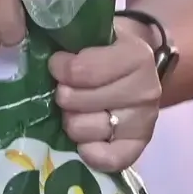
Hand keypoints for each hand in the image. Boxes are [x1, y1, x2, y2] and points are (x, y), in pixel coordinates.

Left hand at [50, 27, 163, 172]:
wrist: (134, 65)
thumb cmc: (105, 48)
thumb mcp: (92, 33)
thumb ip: (70, 39)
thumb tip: (46, 57)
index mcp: (135, 56)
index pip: (81, 71)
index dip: (59, 68)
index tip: (57, 64)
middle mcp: (146, 88)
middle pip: (79, 102)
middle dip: (64, 96)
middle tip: (67, 90)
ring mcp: (145, 118)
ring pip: (86, 129)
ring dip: (72, 122)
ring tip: (75, 111)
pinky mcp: (140, 143)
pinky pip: (111, 159)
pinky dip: (91, 153)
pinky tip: (84, 143)